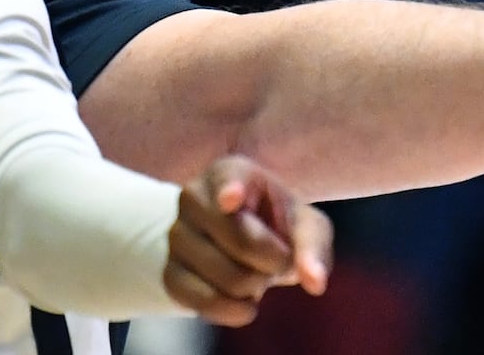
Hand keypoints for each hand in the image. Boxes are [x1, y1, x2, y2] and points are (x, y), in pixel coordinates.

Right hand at [163, 155, 332, 326]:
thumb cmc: (277, 225)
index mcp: (229, 172)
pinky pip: (204, 303)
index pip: (229, 180)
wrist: (242, 241)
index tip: (232, 199)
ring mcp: (176, 234)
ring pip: (228, 278)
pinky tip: (245, 303)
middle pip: (242, 241)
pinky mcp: (169, 272)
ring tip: (256, 273)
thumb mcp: (304, 225)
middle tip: (277, 259)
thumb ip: (313, 247)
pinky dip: (233, 311)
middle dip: (274, 262)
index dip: (231, 190)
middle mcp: (194, 196)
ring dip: (256, 287)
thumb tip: (315, 281)